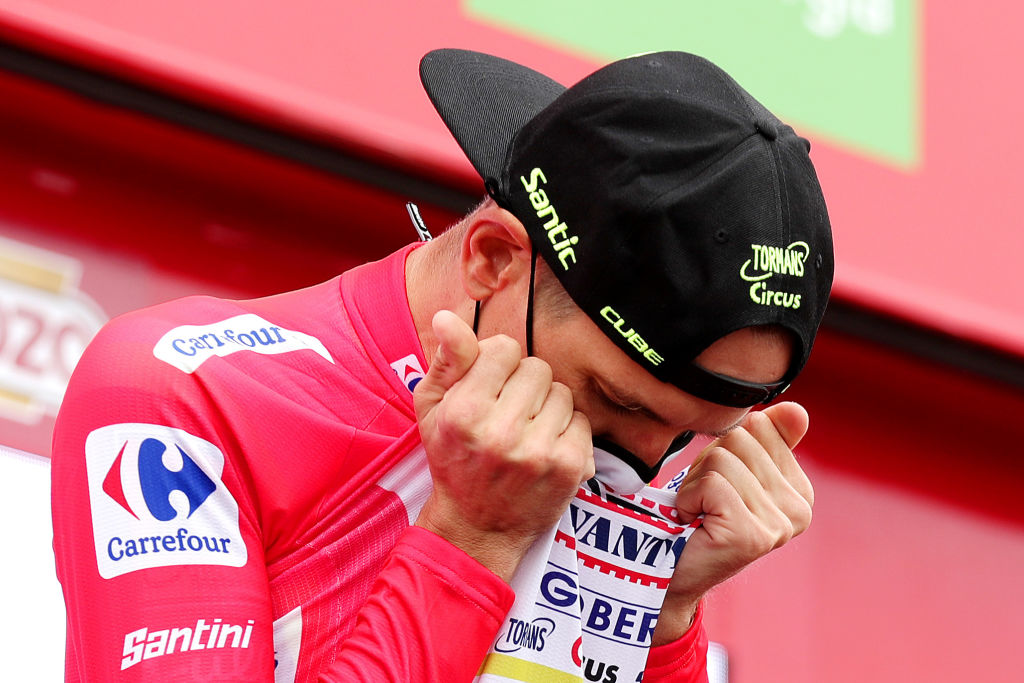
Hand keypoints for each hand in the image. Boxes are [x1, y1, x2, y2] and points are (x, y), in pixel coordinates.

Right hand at [413, 310, 594, 581]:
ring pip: (563, 392)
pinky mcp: (570, 467)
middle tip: (508, 413)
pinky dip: (567, 430)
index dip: (498, 364)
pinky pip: (582, 420)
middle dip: (525, 385)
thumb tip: (447, 317)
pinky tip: (545, 448)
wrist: (476, 528)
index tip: (491, 386)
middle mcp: (502, 432)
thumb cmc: (453, 460)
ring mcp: (540, 451)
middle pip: (537, 368)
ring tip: (526, 432)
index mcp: (465, 413)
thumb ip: (447, 361)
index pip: (505, 348)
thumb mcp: (433, 410)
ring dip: (547, 407)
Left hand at [652, 402, 813, 643]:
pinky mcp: (752, 535)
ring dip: (696, 483)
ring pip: (723, 459)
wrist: (667, 572)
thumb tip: (798, 411)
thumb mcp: (731, 467)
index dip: (725, 448)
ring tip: (698, 513)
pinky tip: (693, 523)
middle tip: (705, 502)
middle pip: (741, 439)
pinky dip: (689, 499)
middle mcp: (800, 509)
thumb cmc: (696, 515)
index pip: (760, 427)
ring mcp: (780, 525)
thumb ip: (766, 438)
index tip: (719, 484)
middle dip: (709, 464)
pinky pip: (711, 484)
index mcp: (800, 490)